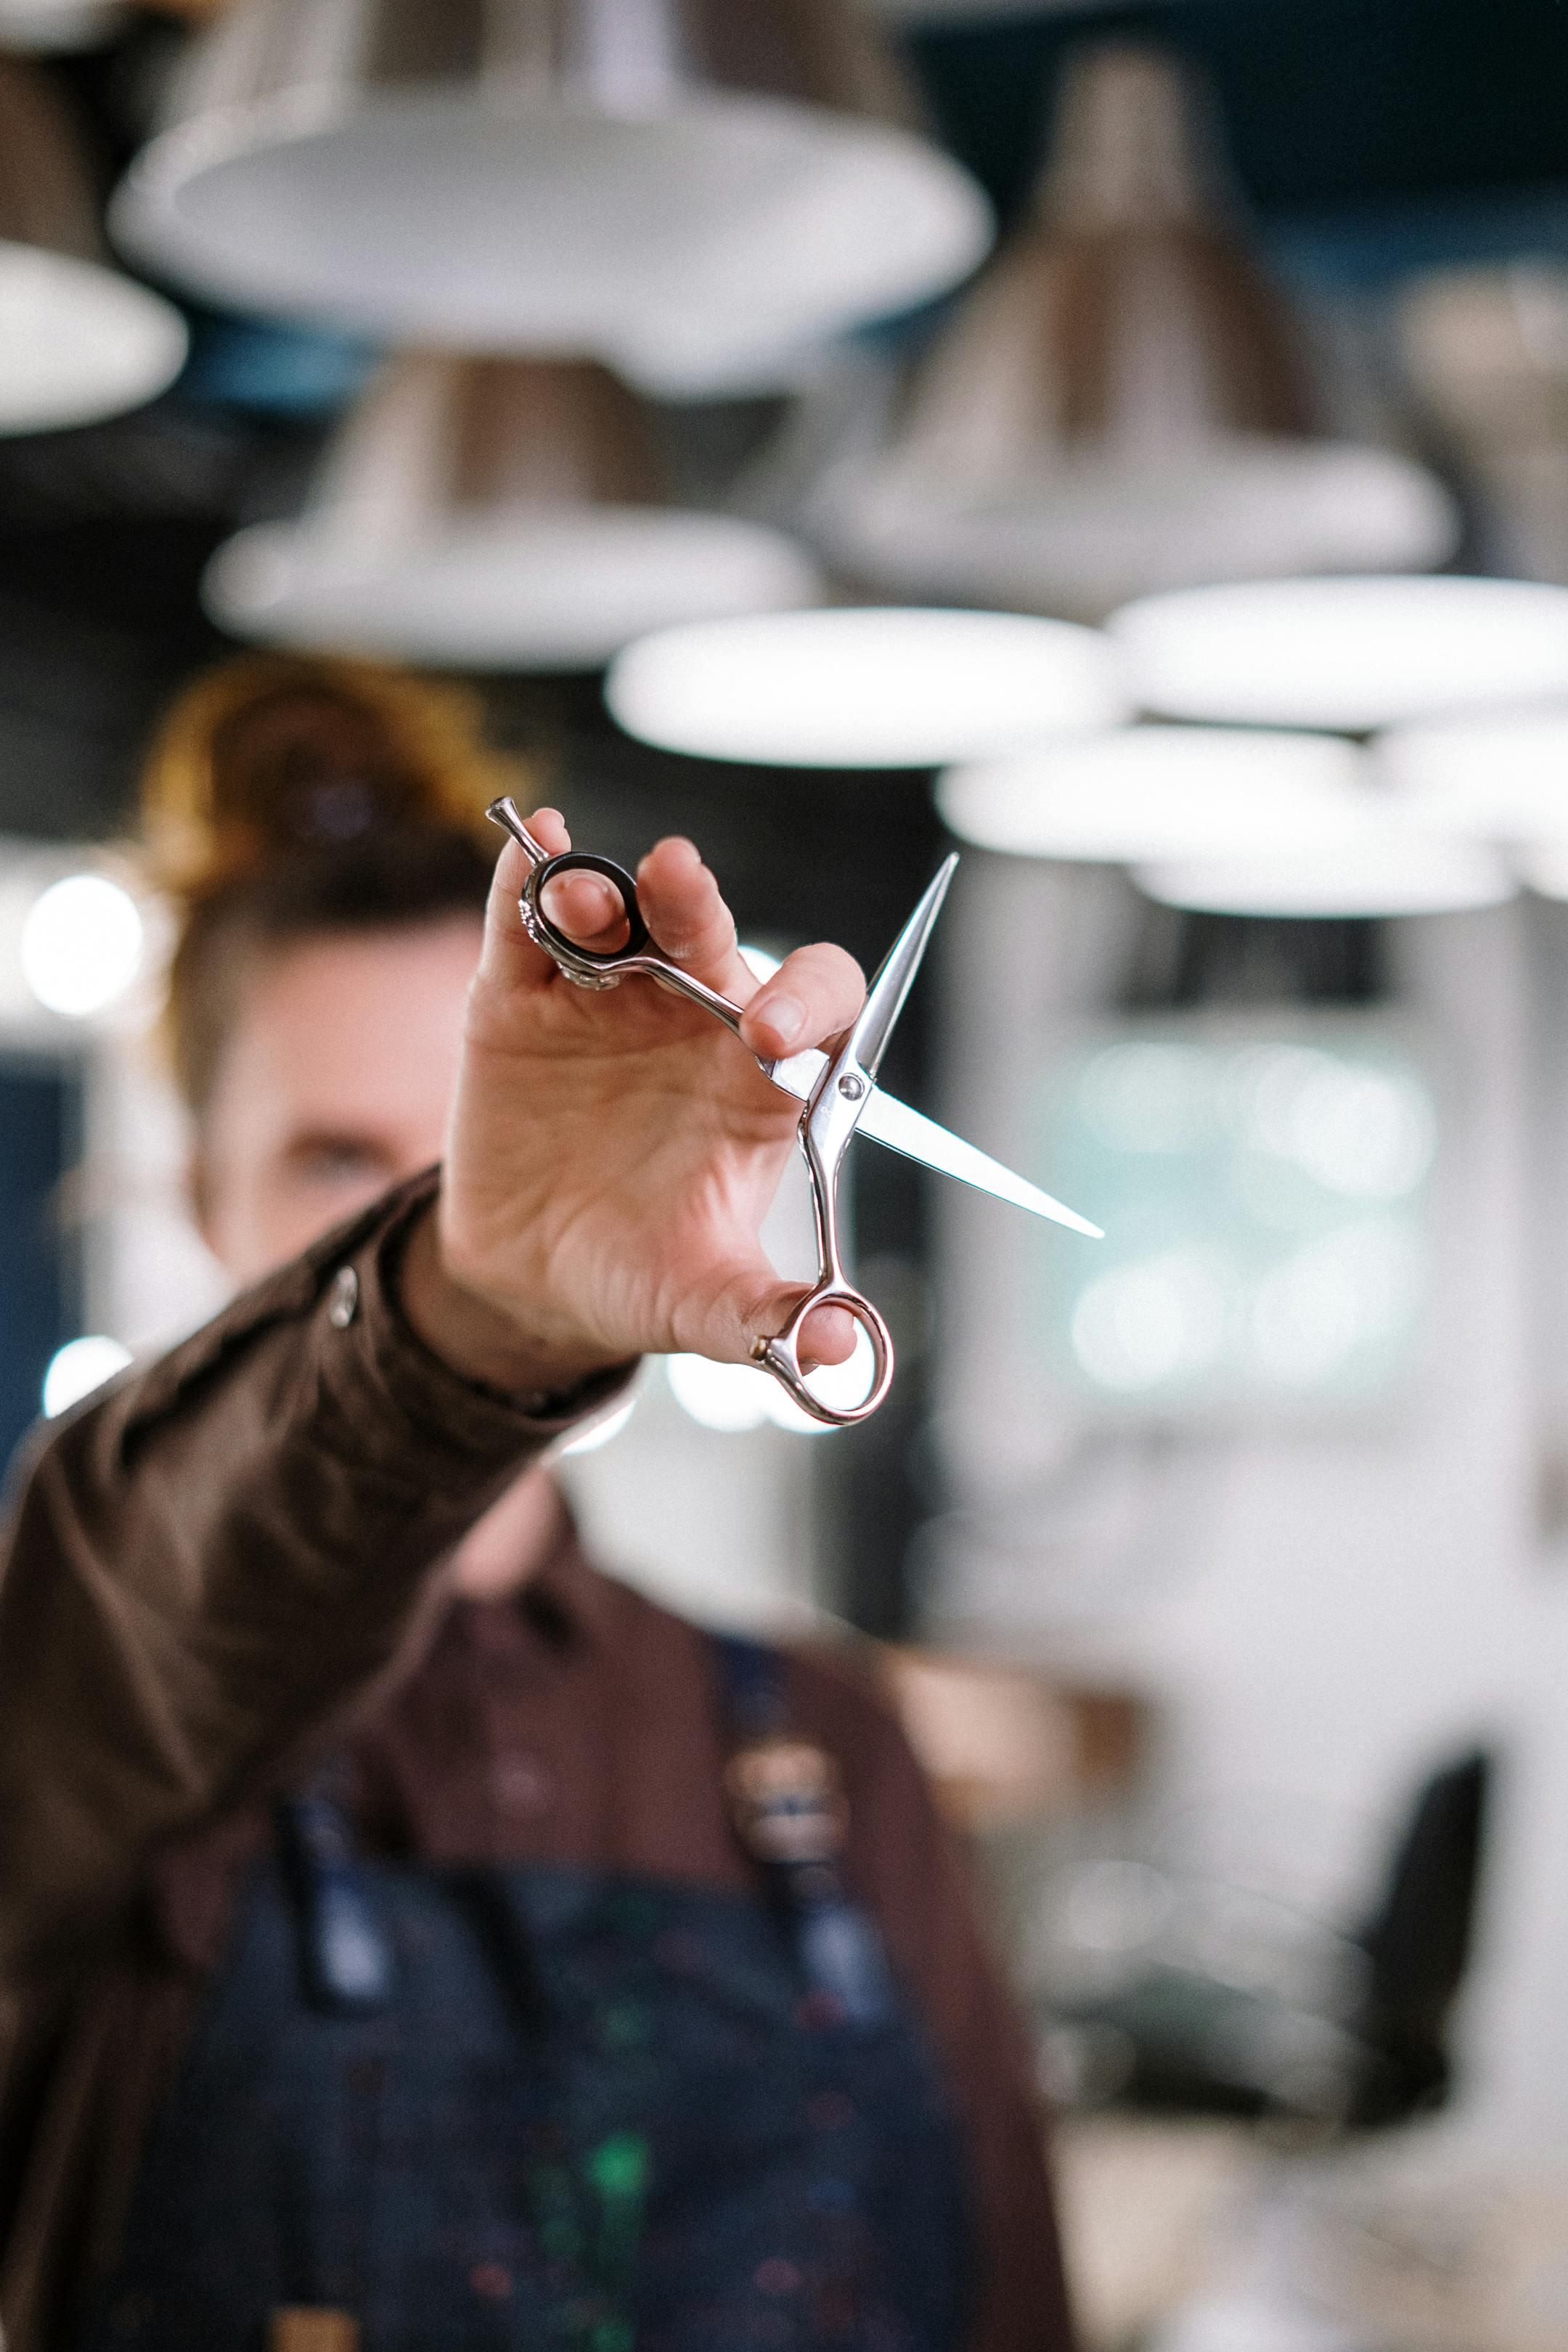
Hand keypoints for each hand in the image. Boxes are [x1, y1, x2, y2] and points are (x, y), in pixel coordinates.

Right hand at [401, 810, 865, 1395]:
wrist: (531, 1281)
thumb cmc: (641, 1276)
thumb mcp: (704, 1308)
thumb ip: (766, 1319)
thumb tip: (839, 1353)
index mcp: (758, 1078)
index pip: (814, 1007)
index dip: (805, 1003)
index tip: (769, 1039)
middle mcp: (692, 1017)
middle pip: (709, 934)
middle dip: (696, 904)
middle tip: (680, 878)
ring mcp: (605, 1000)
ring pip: (619, 917)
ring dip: (605, 892)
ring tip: (582, 899)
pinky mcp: (520, 999)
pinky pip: (526, 926)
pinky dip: (526, 880)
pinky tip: (533, 840)